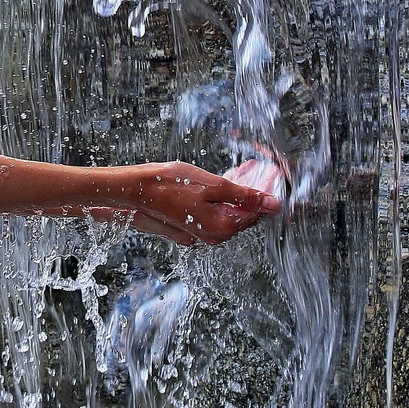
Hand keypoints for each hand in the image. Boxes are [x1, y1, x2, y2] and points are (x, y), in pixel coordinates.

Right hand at [88, 160, 281, 245]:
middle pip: (243, 215)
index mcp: (224, 226)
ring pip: (228, 214)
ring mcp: (200, 234)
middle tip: (257, 171)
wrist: (135, 191)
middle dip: (252, 193)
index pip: (256, 212)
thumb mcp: (213, 185)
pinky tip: (219, 184)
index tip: (271, 176)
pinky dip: (221, 200)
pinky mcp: (189, 228)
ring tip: (240, 174)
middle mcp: (214, 235)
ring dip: (236, 195)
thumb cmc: (171, 185)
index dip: (265, 193)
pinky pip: (213, 215)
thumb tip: (272, 204)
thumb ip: (244, 196)